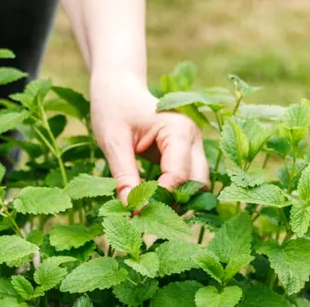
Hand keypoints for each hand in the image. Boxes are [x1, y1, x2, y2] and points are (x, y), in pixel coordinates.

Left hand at [89, 72, 209, 203]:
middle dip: (174, 204)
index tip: (136, 214)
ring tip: (146, 212)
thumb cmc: (113, 109)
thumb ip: (124, 174)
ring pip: (197, 187)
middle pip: (197, 184)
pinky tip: (150, 204)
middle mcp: (193, 139)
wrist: (118, 90)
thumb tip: (131, 209)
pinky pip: (188, 182)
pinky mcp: (186, 156)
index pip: (178, 175)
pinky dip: (173, 196)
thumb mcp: (113, 141)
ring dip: (176, 202)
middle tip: (145, 219)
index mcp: (178, 130)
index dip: (159, 198)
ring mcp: (193, 148)